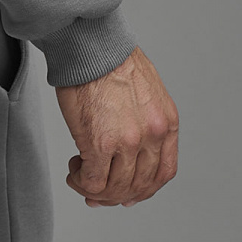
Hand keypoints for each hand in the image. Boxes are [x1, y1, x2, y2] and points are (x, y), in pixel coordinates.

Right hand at [56, 48, 178, 208]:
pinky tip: (75, 169)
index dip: (144, 189)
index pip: (164, 172)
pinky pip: (93, 180)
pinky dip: (82, 182)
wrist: (92, 46)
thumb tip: (129, 149)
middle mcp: (152, 135)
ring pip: (115, 188)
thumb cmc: (110, 61)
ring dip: (97, 189)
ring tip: (82, 174)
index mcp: (166, 123)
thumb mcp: (147, 92)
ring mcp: (127, 142)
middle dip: (116, 194)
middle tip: (98, 191)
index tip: (128, 192)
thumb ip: (145, 122)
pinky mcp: (98, 144)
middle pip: (138, 185)